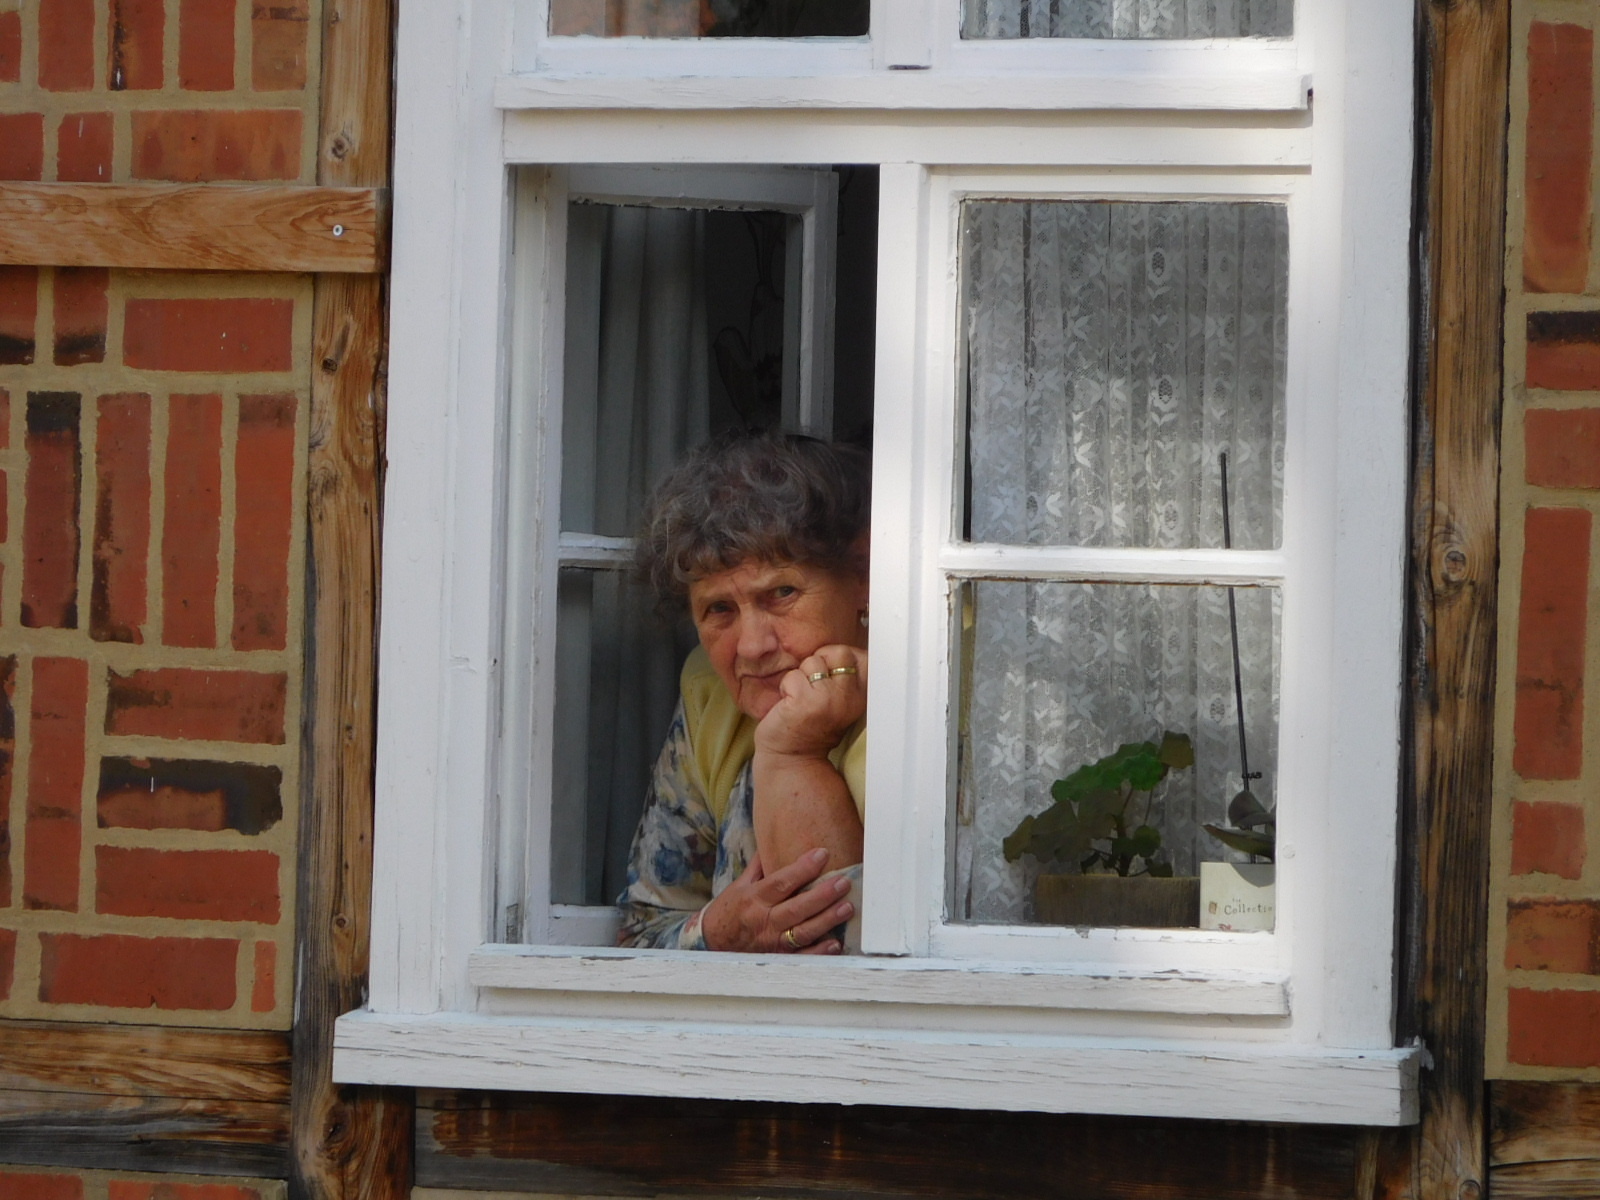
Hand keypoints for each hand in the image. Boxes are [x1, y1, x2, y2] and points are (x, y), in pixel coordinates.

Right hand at [701, 848, 853, 953]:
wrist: (712, 943)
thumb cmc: (729, 910)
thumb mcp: (740, 885)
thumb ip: (760, 866)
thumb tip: (775, 840)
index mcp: (754, 898)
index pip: (781, 882)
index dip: (802, 869)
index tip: (823, 854)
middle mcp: (764, 920)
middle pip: (796, 908)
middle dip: (822, 895)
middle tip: (843, 882)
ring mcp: (772, 941)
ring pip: (802, 932)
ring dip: (826, 920)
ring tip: (847, 907)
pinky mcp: (778, 957)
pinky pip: (801, 956)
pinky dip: (818, 951)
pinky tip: (835, 943)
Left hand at [754, 645, 867, 758]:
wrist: (792, 758)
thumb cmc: (813, 725)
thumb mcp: (840, 700)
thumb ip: (846, 675)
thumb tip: (840, 649)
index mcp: (863, 696)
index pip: (862, 656)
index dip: (841, 659)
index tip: (832, 677)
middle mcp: (851, 697)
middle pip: (840, 652)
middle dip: (821, 662)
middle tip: (814, 686)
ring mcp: (830, 699)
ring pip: (813, 662)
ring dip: (801, 677)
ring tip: (802, 698)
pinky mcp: (806, 702)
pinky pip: (793, 676)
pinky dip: (786, 687)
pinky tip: (790, 705)